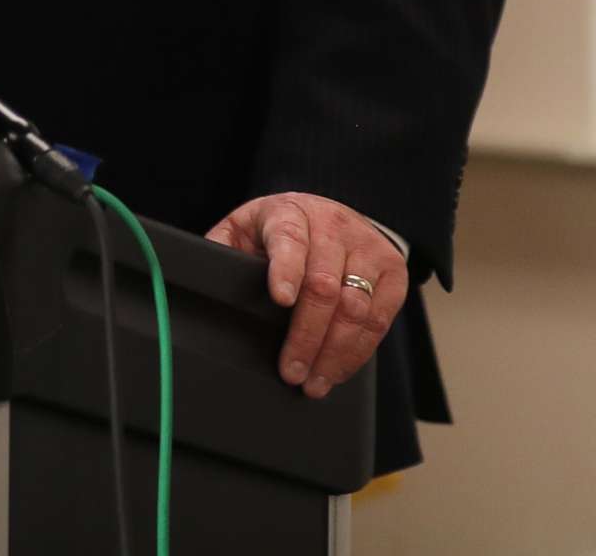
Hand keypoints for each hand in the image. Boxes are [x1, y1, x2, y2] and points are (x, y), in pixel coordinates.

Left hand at [207, 191, 407, 398]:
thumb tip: (200, 278)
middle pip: (324, 286)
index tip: (279, 300)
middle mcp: (334, 228)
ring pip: (355, 309)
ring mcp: (369, 250)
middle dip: (306, 335)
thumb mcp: (244, 226)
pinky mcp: (394, 274)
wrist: (333, 213)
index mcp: (291, 213)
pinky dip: (358, 352)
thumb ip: (223, 248)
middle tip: (291, 371)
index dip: (285, 270)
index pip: (289, 240)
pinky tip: (337, 371)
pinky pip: (380, 321)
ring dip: (334, 353)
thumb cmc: (278, 228)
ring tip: (313, 383)